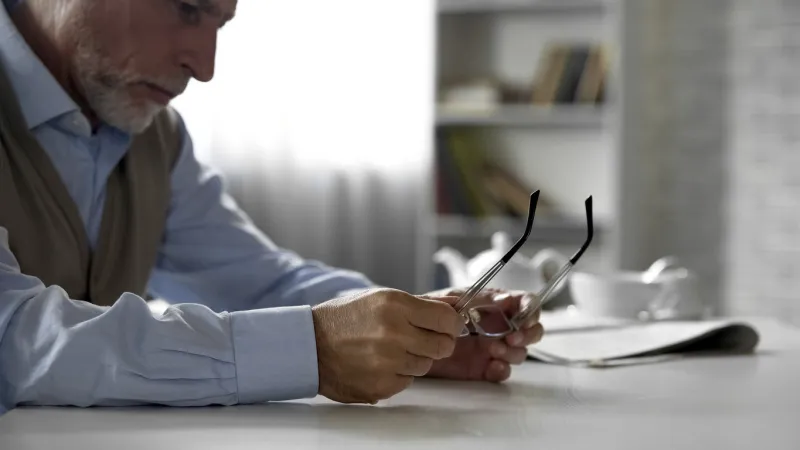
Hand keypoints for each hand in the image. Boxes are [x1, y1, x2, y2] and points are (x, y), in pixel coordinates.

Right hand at [311, 288, 463, 403]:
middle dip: (437, 342)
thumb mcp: (381, 298)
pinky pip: (407, 381)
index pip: (447, 319)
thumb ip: (422, 303)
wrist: (308, 346)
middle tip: (420, 338)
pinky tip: (379, 363)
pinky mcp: (381, 386)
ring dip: (415, 358)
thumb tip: (458, 304)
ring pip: (426, 365)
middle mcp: (393, 334)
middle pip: (443, 346)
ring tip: (391, 349)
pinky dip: (398, 374)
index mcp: (395, 306)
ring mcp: (387, 363)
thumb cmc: (344, 319)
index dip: (451, 323)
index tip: (447, 325)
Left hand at [422, 288, 543, 382]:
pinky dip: (503, 370)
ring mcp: (492, 347)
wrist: (407, 337)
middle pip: (530, 329)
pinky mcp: (483, 368)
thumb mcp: (452, 299)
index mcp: (493, 305)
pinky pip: (503, 371)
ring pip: (520, 351)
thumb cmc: (428, 311)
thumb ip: (479, 299)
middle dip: (528, 334)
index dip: (531, 309)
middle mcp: (497, 326)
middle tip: (512, 337)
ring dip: (513, 352)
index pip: (524, 303)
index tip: (526, 318)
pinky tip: (493, 367)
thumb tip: (505, 299)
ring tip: (493, 351)